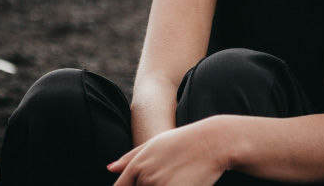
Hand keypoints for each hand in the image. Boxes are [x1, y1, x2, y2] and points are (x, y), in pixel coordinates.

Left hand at [109, 122, 226, 185]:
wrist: (214, 141)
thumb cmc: (186, 141)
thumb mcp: (156, 143)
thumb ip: (130, 157)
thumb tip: (109, 169)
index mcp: (137, 165)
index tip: (148, 182)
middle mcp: (145, 177)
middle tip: (170, 175)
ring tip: (177, 177)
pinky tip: (184, 182)